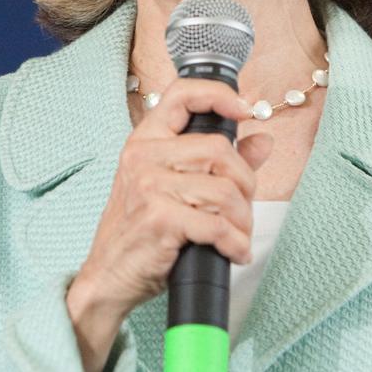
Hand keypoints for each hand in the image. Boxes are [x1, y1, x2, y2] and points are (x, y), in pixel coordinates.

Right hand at [66, 78, 271, 371]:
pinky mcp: (159, 218)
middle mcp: (144, 156)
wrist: (108, 277)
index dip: (219, 95)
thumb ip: (221, 162)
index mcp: (146, 141)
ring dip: (243, 220)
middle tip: (245, 208)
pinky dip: (235, 243)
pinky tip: (234, 252)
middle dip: (246, 183)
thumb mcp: (175, 188)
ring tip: (239, 236)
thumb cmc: (142, 232)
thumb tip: (263, 140)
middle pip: (219, 149)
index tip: (245, 110)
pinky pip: (217, 225)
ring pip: (224, 190)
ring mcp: (148, 186)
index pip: (182, 94)